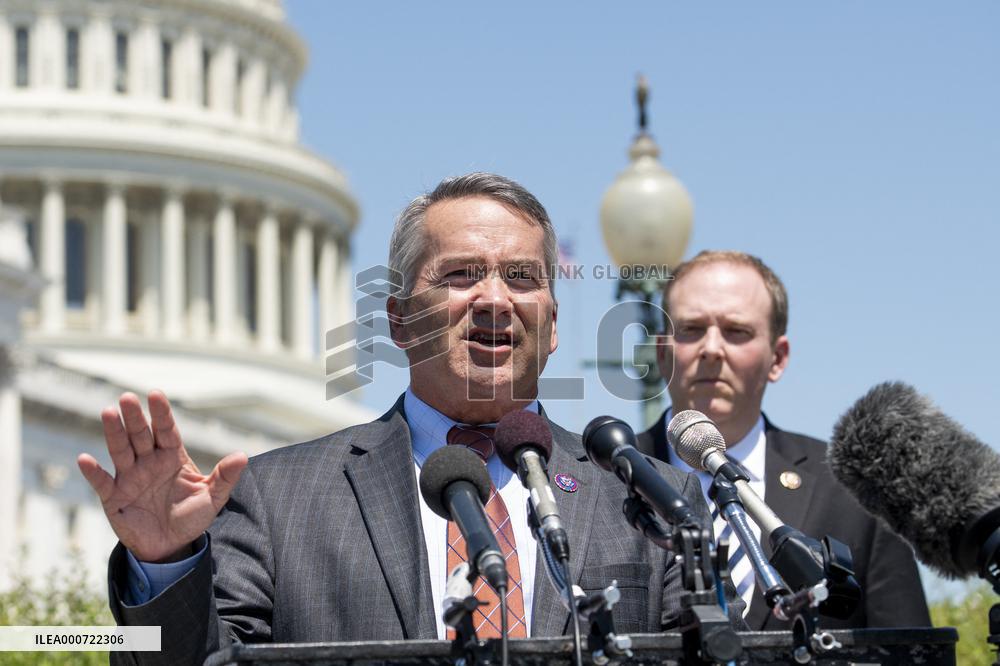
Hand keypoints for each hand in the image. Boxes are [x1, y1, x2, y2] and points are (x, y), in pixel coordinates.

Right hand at [77, 390, 247, 562]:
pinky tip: (85, 459)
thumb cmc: (190, 517)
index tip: (155, 394)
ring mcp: (129, 477)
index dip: (161, 414)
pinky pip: (102, 482)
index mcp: (172, 457)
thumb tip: (242, 456)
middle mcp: (149, 462)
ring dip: (114, 433)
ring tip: (108, 412)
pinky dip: (93, 472)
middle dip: (135, 417)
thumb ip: (225, 477)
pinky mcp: (114, 497)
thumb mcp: (213, 498)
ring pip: (121, 451)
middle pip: (141, 435)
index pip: (166, 430)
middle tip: (128, 397)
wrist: (170, 547)